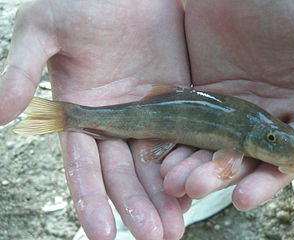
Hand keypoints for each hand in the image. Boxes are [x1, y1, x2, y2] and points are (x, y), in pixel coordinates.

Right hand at [0, 0, 189, 238]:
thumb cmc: (81, 1)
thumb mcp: (43, 30)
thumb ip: (20, 71)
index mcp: (82, 112)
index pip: (84, 165)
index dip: (90, 199)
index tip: (100, 234)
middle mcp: (115, 121)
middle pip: (123, 173)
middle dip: (136, 205)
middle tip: (154, 236)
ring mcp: (148, 114)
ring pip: (154, 163)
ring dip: (164, 196)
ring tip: (175, 228)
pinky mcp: (176, 103)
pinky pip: (182, 138)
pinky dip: (187, 165)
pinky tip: (196, 189)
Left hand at [162, 0, 293, 210]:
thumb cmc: (284, 5)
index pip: (283, 156)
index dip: (266, 179)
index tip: (243, 199)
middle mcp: (264, 113)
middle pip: (242, 156)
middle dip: (220, 176)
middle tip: (196, 188)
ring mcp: (230, 106)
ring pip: (211, 145)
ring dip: (193, 166)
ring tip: (175, 181)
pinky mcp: (201, 94)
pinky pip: (188, 124)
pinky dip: (178, 143)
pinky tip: (164, 158)